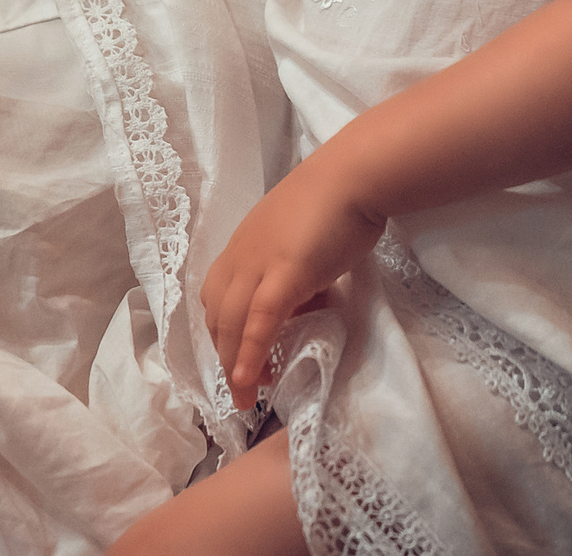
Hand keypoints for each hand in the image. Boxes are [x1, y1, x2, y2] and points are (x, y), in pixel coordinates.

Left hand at [202, 158, 385, 402]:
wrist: (354, 175)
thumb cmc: (336, 200)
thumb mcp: (302, 239)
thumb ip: (294, 268)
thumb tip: (303, 299)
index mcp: (244, 245)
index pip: (218, 295)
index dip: (224, 330)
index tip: (238, 357)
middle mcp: (242, 255)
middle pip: (217, 314)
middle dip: (225, 354)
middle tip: (243, 385)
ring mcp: (259, 264)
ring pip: (231, 323)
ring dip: (234, 365)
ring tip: (245, 396)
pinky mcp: (284, 274)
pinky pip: (258, 322)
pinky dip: (249, 354)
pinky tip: (248, 381)